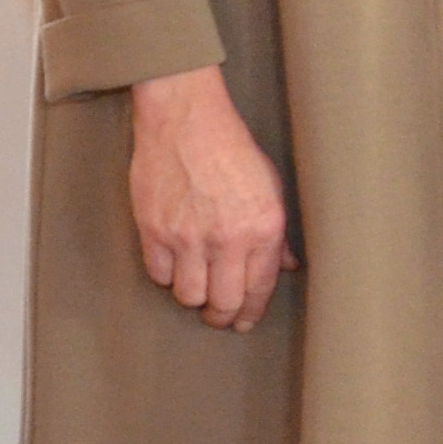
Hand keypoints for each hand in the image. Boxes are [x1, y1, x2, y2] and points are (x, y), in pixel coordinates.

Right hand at [127, 66, 293, 330]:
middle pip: (223, 301)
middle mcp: (227, 237)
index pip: (259, 288)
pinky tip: (175, 266)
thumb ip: (278, 233)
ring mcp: (187, 236)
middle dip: (222, 316)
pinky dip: (167, 276)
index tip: (245, 322)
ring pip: (188, 295)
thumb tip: (288, 266)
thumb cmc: (232, 150)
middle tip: (219, 316)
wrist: (187, 121)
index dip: (251, 312)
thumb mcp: (272, 188)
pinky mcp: (154, 230)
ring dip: (193, 297)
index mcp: (263, 227)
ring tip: (198, 289)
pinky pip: (159, 274)